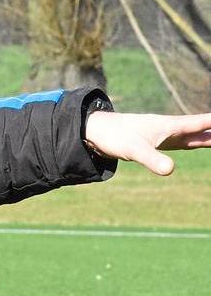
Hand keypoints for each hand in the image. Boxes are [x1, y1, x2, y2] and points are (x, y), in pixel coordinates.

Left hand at [84, 111, 210, 175]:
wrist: (95, 130)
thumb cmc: (115, 136)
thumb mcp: (135, 150)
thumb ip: (152, 159)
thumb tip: (171, 170)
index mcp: (170, 127)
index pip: (201, 124)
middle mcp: (171, 129)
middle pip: (203, 130)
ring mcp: (165, 135)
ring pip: (196, 136)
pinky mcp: (158, 142)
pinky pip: (185, 141)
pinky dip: (198, 141)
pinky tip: (202, 141)